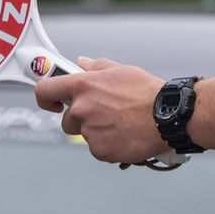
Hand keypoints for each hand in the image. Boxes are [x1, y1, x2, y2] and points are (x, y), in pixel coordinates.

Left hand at [35, 56, 167, 164]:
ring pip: (86, 134)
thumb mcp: (123, 71)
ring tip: (124, 124)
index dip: (46, 98)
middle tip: (108, 114)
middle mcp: (82, 109)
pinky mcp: (100, 150)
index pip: (45, 90)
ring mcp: (89, 132)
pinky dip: (110, 145)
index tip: (53, 103)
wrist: (169, 116)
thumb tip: (81, 63)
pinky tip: (127, 135)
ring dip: (99, 131)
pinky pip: (98, 148)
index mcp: (84, 86)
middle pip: (68, 120)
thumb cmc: (148, 92)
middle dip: (83, 119)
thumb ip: (97, 67)